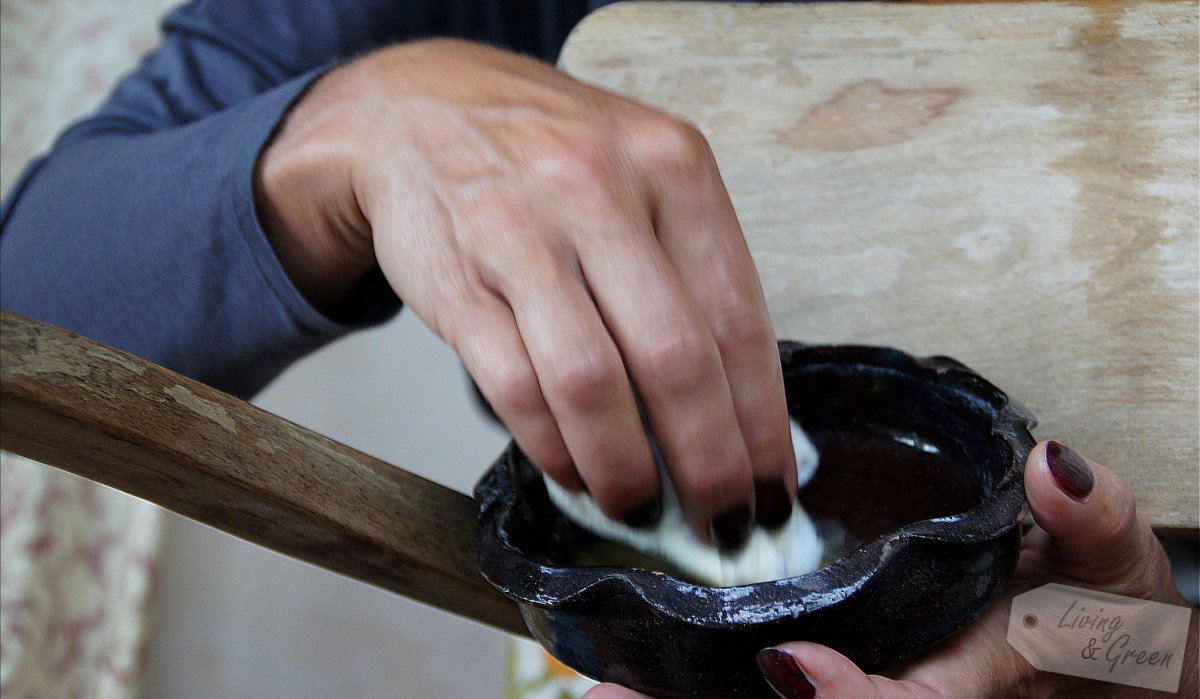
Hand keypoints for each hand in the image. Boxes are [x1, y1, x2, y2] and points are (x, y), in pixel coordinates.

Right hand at [254, 39, 796, 544]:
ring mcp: (521, 234)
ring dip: (624, 469)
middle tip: (720, 523)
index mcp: (672, 167)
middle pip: (675, 360)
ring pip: (591, 384)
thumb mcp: (642, 173)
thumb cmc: (551, 157)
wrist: (417, 109)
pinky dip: (552, 448)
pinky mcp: (457, 278)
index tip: (773, 487)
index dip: (763, 423)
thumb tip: (737, 412)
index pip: (740, 319)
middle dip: (708, 465)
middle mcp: (601, 192)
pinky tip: (574, 472)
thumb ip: (691, 272)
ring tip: (640, 507)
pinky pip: (515, 388)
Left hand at [584, 440, 1198, 697]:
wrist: (1079, 645)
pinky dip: (692, 678)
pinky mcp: (830, 668)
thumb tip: (1056, 468)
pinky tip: (627, 666)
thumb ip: (1091, 524)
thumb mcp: (1110, 566)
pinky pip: (755, 683)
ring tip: (600, 683)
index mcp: (965, 679)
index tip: (797, 664)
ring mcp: (854, 680)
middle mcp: (899, 690)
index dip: (854, 698)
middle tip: (616, 691)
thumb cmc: (1090, 608)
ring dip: (680, 698)